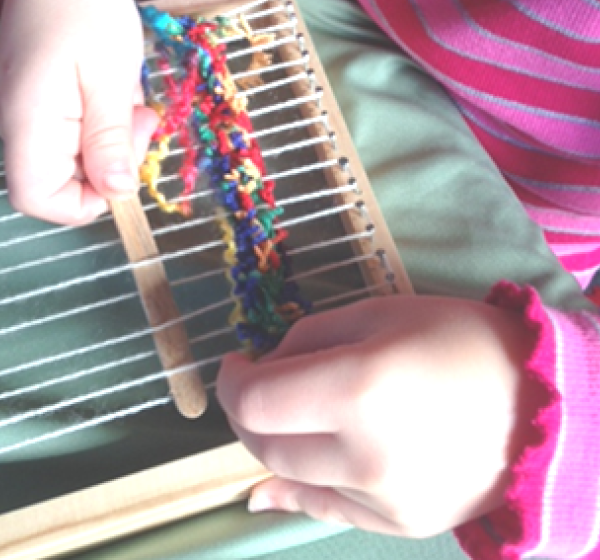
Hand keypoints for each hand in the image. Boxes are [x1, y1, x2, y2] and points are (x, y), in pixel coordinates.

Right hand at [0, 0, 157, 223]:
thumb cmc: (87, 4)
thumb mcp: (110, 76)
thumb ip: (109, 140)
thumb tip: (115, 193)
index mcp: (27, 121)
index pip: (39, 199)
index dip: (85, 203)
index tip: (126, 168)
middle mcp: (17, 122)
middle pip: (61, 181)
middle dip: (112, 162)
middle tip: (141, 120)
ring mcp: (27, 111)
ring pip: (75, 156)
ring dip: (113, 137)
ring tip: (128, 95)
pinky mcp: (41, 99)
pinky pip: (75, 130)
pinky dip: (104, 119)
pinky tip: (116, 88)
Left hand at [217, 294, 541, 537]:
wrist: (542, 400)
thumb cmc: (460, 338)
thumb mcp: (381, 313)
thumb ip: (311, 337)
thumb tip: (267, 364)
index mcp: (358, 389)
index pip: (256, 399)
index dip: (230, 380)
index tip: (235, 362)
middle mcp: (364, 455)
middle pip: (266, 444)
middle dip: (244, 412)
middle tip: (252, 386)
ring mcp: (382, 500)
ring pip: (292, 479)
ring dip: (272, 445)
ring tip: (280, 417)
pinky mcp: (400, 525)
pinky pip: (328, 510)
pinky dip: (294, 491)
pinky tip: (269, 489)